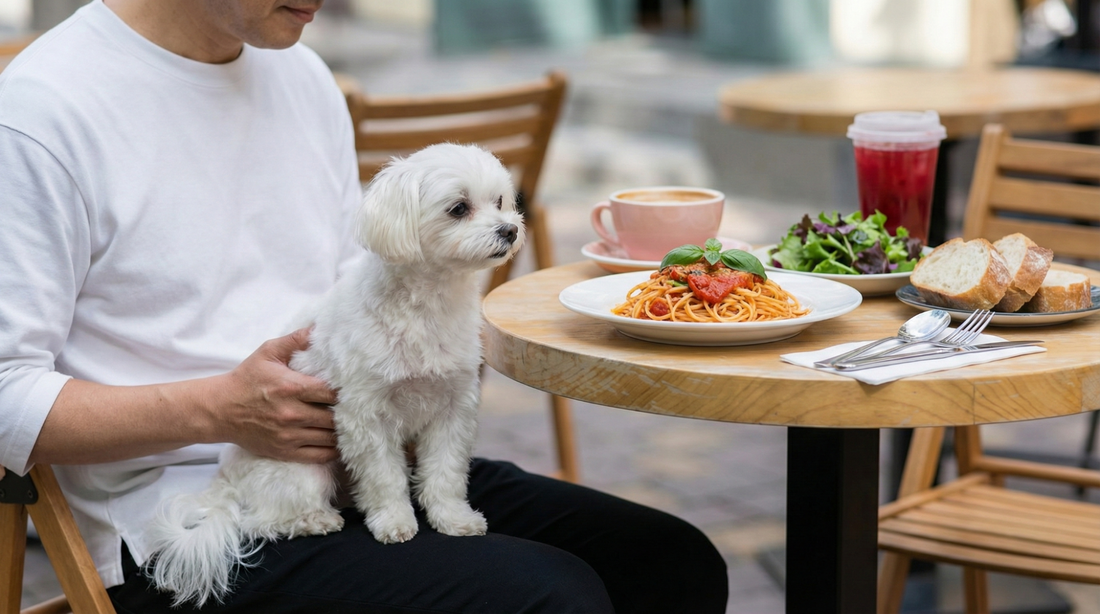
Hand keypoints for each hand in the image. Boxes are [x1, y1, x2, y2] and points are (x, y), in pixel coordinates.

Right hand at [210, 328, 338, 463]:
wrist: (219, 410)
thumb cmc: (246, 379)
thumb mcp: (268, 353)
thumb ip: (295, 340)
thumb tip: (318, 327)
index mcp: (291, 388)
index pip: (331, 392)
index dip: (345, 391)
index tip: (351, 389)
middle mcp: (292, 414)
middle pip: (334, 417)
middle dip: (345, 412)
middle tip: (354, 407)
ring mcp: (289, 435)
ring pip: (330, 438)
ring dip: (341, 431)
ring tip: (347, 423)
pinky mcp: (285, 451)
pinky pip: (320, 456)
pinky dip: (332, 450)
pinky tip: (337, 441)